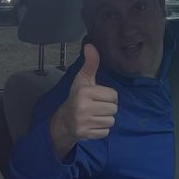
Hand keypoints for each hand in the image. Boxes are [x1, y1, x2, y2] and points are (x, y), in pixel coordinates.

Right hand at [49, 44, 117, 158]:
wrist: (64, 120)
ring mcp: (83, 122)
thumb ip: (90, 63)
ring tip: (94, 116)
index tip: (98, 97)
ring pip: (110, 121)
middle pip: (113, 109)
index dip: (108, 96)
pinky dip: (101, 130)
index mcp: (84, 92)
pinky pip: (105, 132)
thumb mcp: (83, 79)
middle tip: (96, 107)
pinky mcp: (85, 134)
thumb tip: (90, 45)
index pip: (113, 96)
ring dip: (104, 119)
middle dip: (107, 108)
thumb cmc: (77, 97)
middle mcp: (83, 107)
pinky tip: (92, 125)